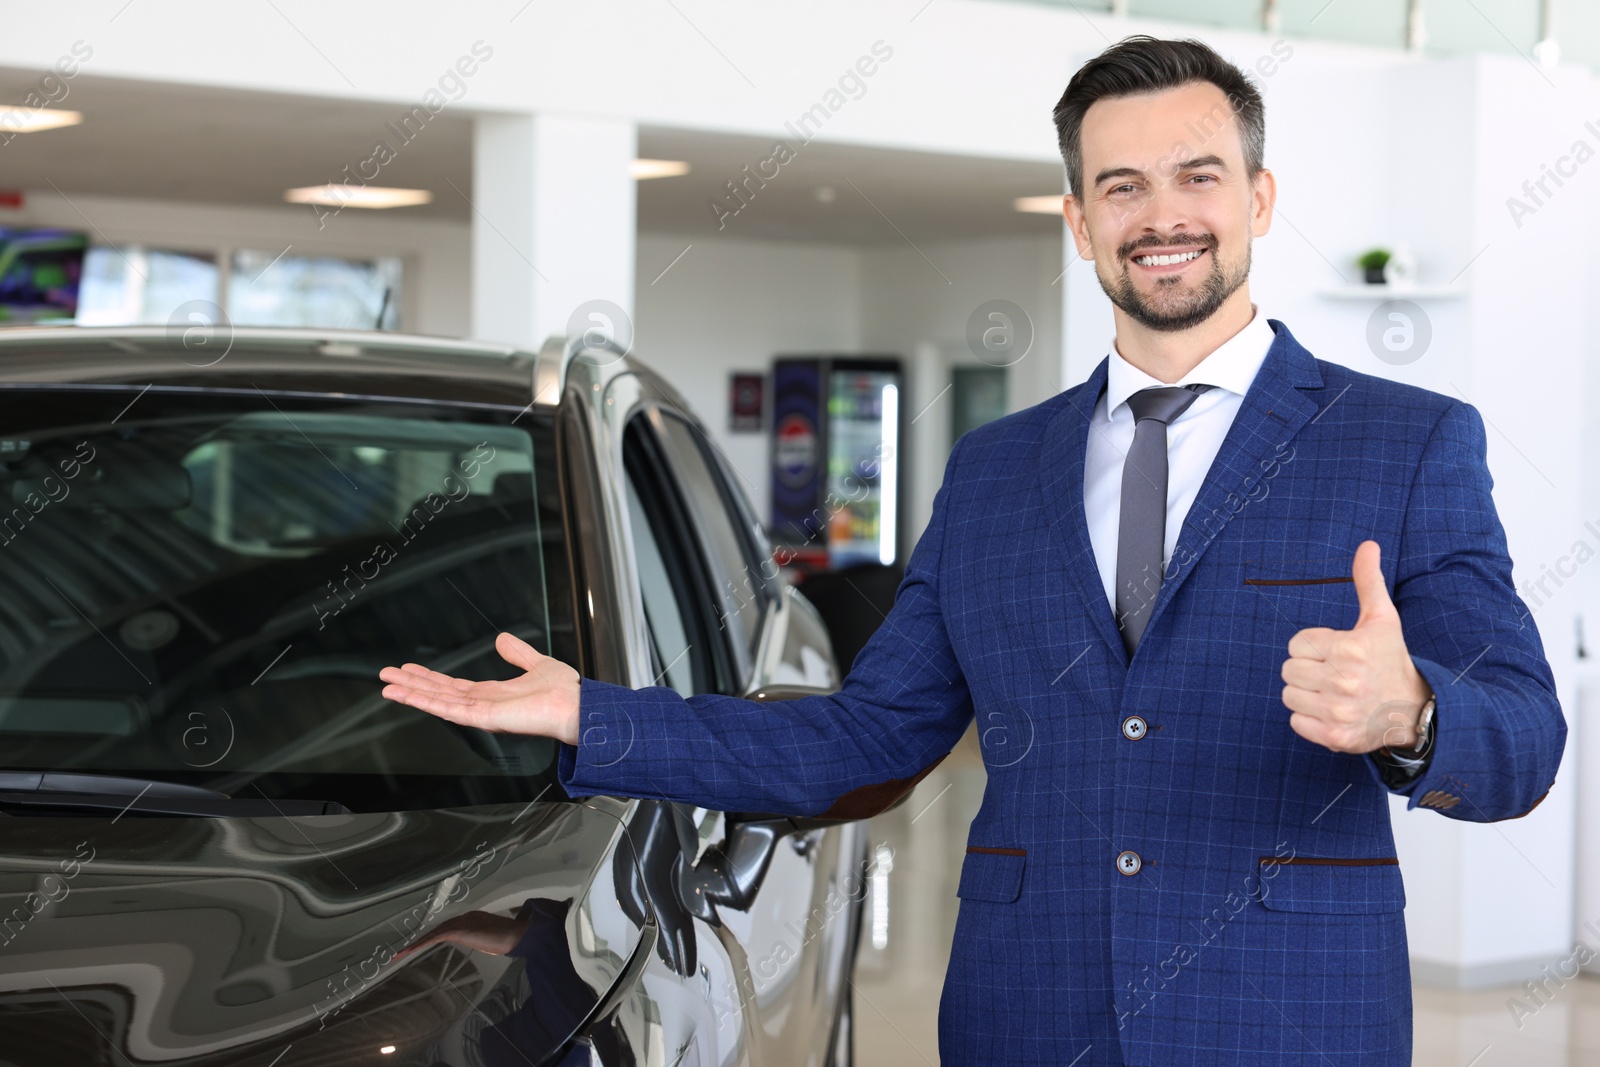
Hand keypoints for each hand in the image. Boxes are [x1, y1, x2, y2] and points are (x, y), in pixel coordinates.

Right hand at [379, 632, 581, 745]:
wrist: (578, 707)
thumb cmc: (565, 693)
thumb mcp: (536, 663)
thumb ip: (517, 653)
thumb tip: (502, 639)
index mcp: (494, 693)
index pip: (453, 686)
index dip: (430, 678)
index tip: (409, 669)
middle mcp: (483, 704)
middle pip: (439, 694)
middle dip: (412, 685)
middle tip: (386, 676)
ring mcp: (482, 712)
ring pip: (438, 702)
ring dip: (412, 694)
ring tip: (387, 686)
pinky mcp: (485, 717)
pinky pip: (450, 710)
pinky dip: (427, 703)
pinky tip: (410, 696)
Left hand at [392, 909, 529, 960]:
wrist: (518, 936)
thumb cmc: (511, 939)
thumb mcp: (496, 939)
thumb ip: (489, 936)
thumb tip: (493, 941)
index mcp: (472, 918)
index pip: (446, 928)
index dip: (431, 937)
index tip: (420, 945)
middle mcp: (465, 917)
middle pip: (437, 929)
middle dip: (419, 941)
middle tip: (403, 952)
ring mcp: (462, 921)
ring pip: (433, 933)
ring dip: (416, 944)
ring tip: (401, 954)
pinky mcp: (460, 929)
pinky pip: (436, 937)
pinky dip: (422, 944)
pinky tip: (412, 951)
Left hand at [1280, 540, 1433, 753]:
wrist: (1415, 710)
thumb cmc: (1390, 659)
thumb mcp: (1382, 619)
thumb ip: (1369, 581)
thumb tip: (1367, 544)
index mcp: (1351, 649)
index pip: (1296, 643)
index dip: (1313, 646)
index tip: (1337, 652)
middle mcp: (1345, 682)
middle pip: (1288, 669)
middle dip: (1307, 669)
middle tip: (1334, 672)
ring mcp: (1340, 712)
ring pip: (1289, 695)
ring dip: (1306, 694)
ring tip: (1333, 692)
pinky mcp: (1335, 737)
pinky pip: (1295, 721)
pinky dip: (1309, 718)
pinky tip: (1332, 711)